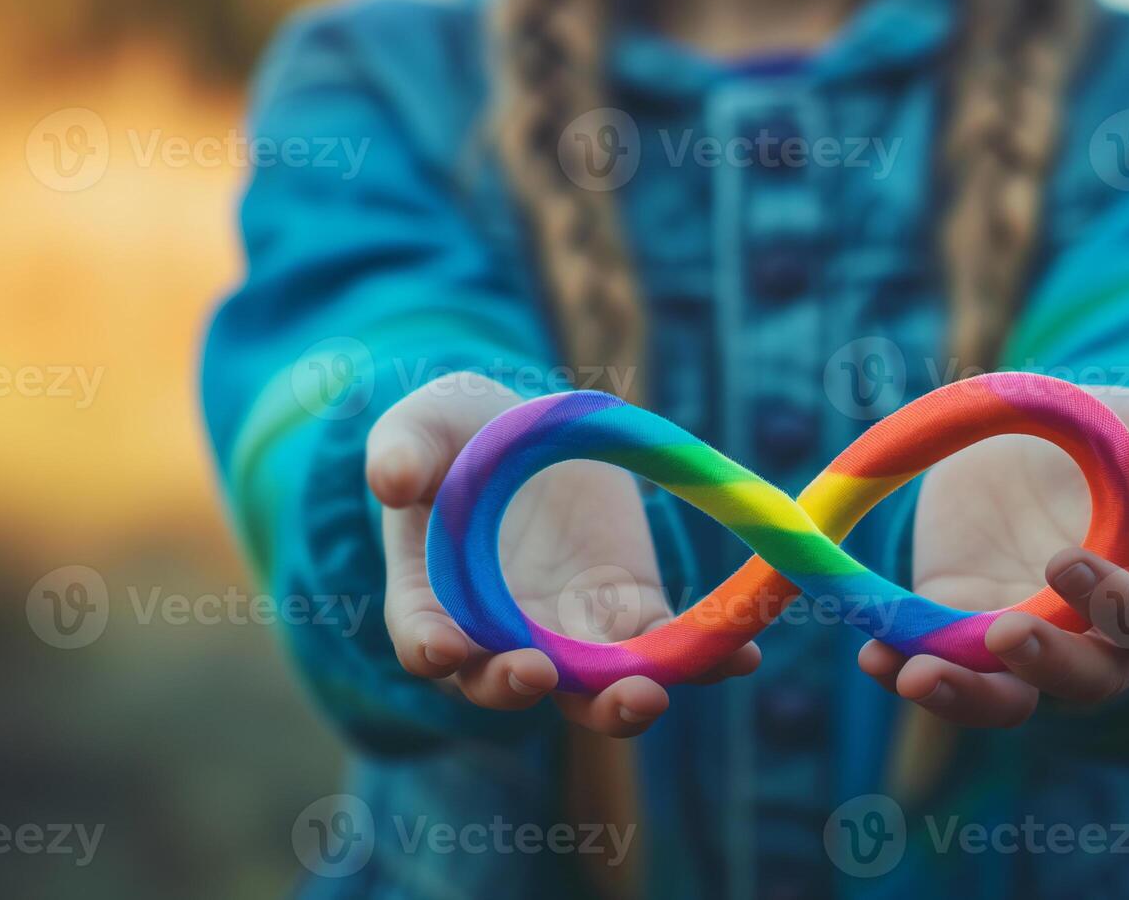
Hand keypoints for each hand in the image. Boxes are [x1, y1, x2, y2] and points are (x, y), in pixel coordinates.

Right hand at [366, 372, 759, 736]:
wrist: (532, 432)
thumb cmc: (462, 434)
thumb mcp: (428, 423)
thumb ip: (403, 447)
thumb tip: (387, 477)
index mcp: (435, 594)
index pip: (423, 638)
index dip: (430, 647)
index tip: (444, 649)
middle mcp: (498, 632)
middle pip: (505, 683)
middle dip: (517, 687)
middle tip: (538, 674)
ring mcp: (567, 632)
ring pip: (590, 689)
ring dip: (616, 704)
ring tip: (647, 696)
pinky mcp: (628, 614)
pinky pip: (666, 648)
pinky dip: (705, 659)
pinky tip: (741, 652)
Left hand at [858, 386, 1128, 726]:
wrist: (1026, 442)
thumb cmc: (1102, 437)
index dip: (1117, 606)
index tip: (1064, 563)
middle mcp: (1094, 636)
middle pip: (1084, 681)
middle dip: (1043, 665)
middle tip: (1001, 634)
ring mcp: (1025, 641)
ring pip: (1006, 697)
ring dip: (964, 697)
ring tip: (916, 675)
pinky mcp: (961, 633)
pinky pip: (939, 666)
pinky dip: (904, 668)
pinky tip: (873, 657)